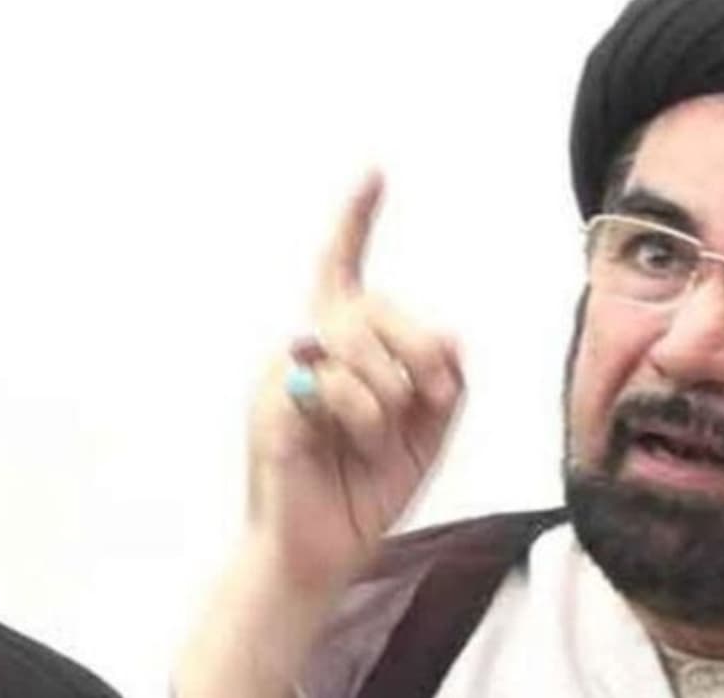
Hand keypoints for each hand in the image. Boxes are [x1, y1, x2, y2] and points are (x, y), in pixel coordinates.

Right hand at [246, 172, 463, 588]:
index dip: (356, 221)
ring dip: (392, 395)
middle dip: (419, 347)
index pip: (346, 270)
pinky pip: (337, 382)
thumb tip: (449, 335)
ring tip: (379, 438)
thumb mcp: (429, 427)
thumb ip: (444, 375)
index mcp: (345, 347)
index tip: (374, 174)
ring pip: (358, 340)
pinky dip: (365, 417)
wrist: (324, 549)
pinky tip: (353, 445)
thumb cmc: (369, 484)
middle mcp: (310, 347)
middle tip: (435, 395)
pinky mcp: (274, 401)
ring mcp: (286, 371)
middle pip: (374, 305)